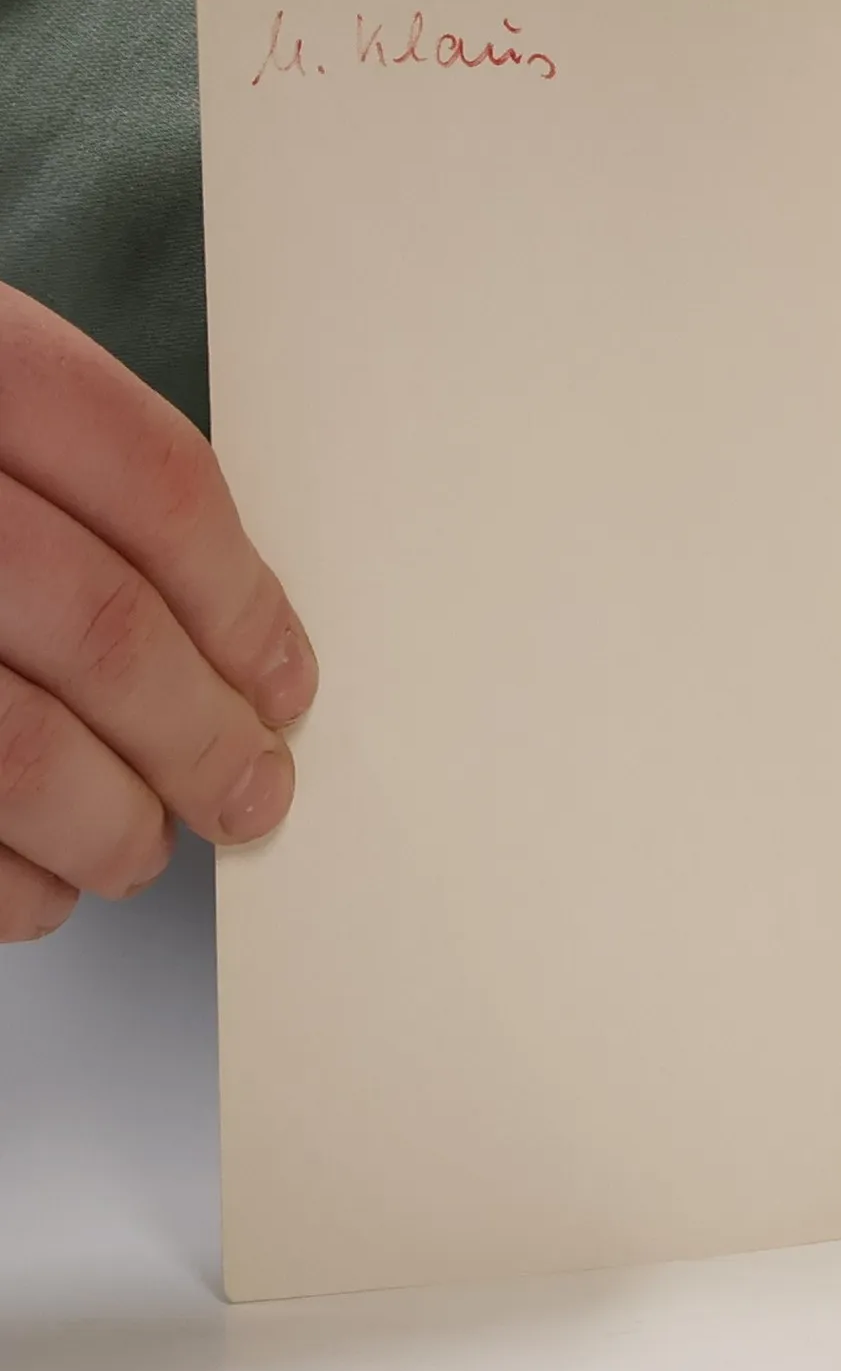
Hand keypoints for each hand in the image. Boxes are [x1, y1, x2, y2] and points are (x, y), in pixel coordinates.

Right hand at [0, 283, 313, 940]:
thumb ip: (81, 486)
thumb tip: (231, 646)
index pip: (157, 486)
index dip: (244, 605)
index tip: (283, 685)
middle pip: (103, 628)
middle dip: (200, 737)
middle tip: (246, 789)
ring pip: (20, 750)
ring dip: (110, 823)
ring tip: (138, 842)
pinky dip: (6, 884)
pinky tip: (35, 880)